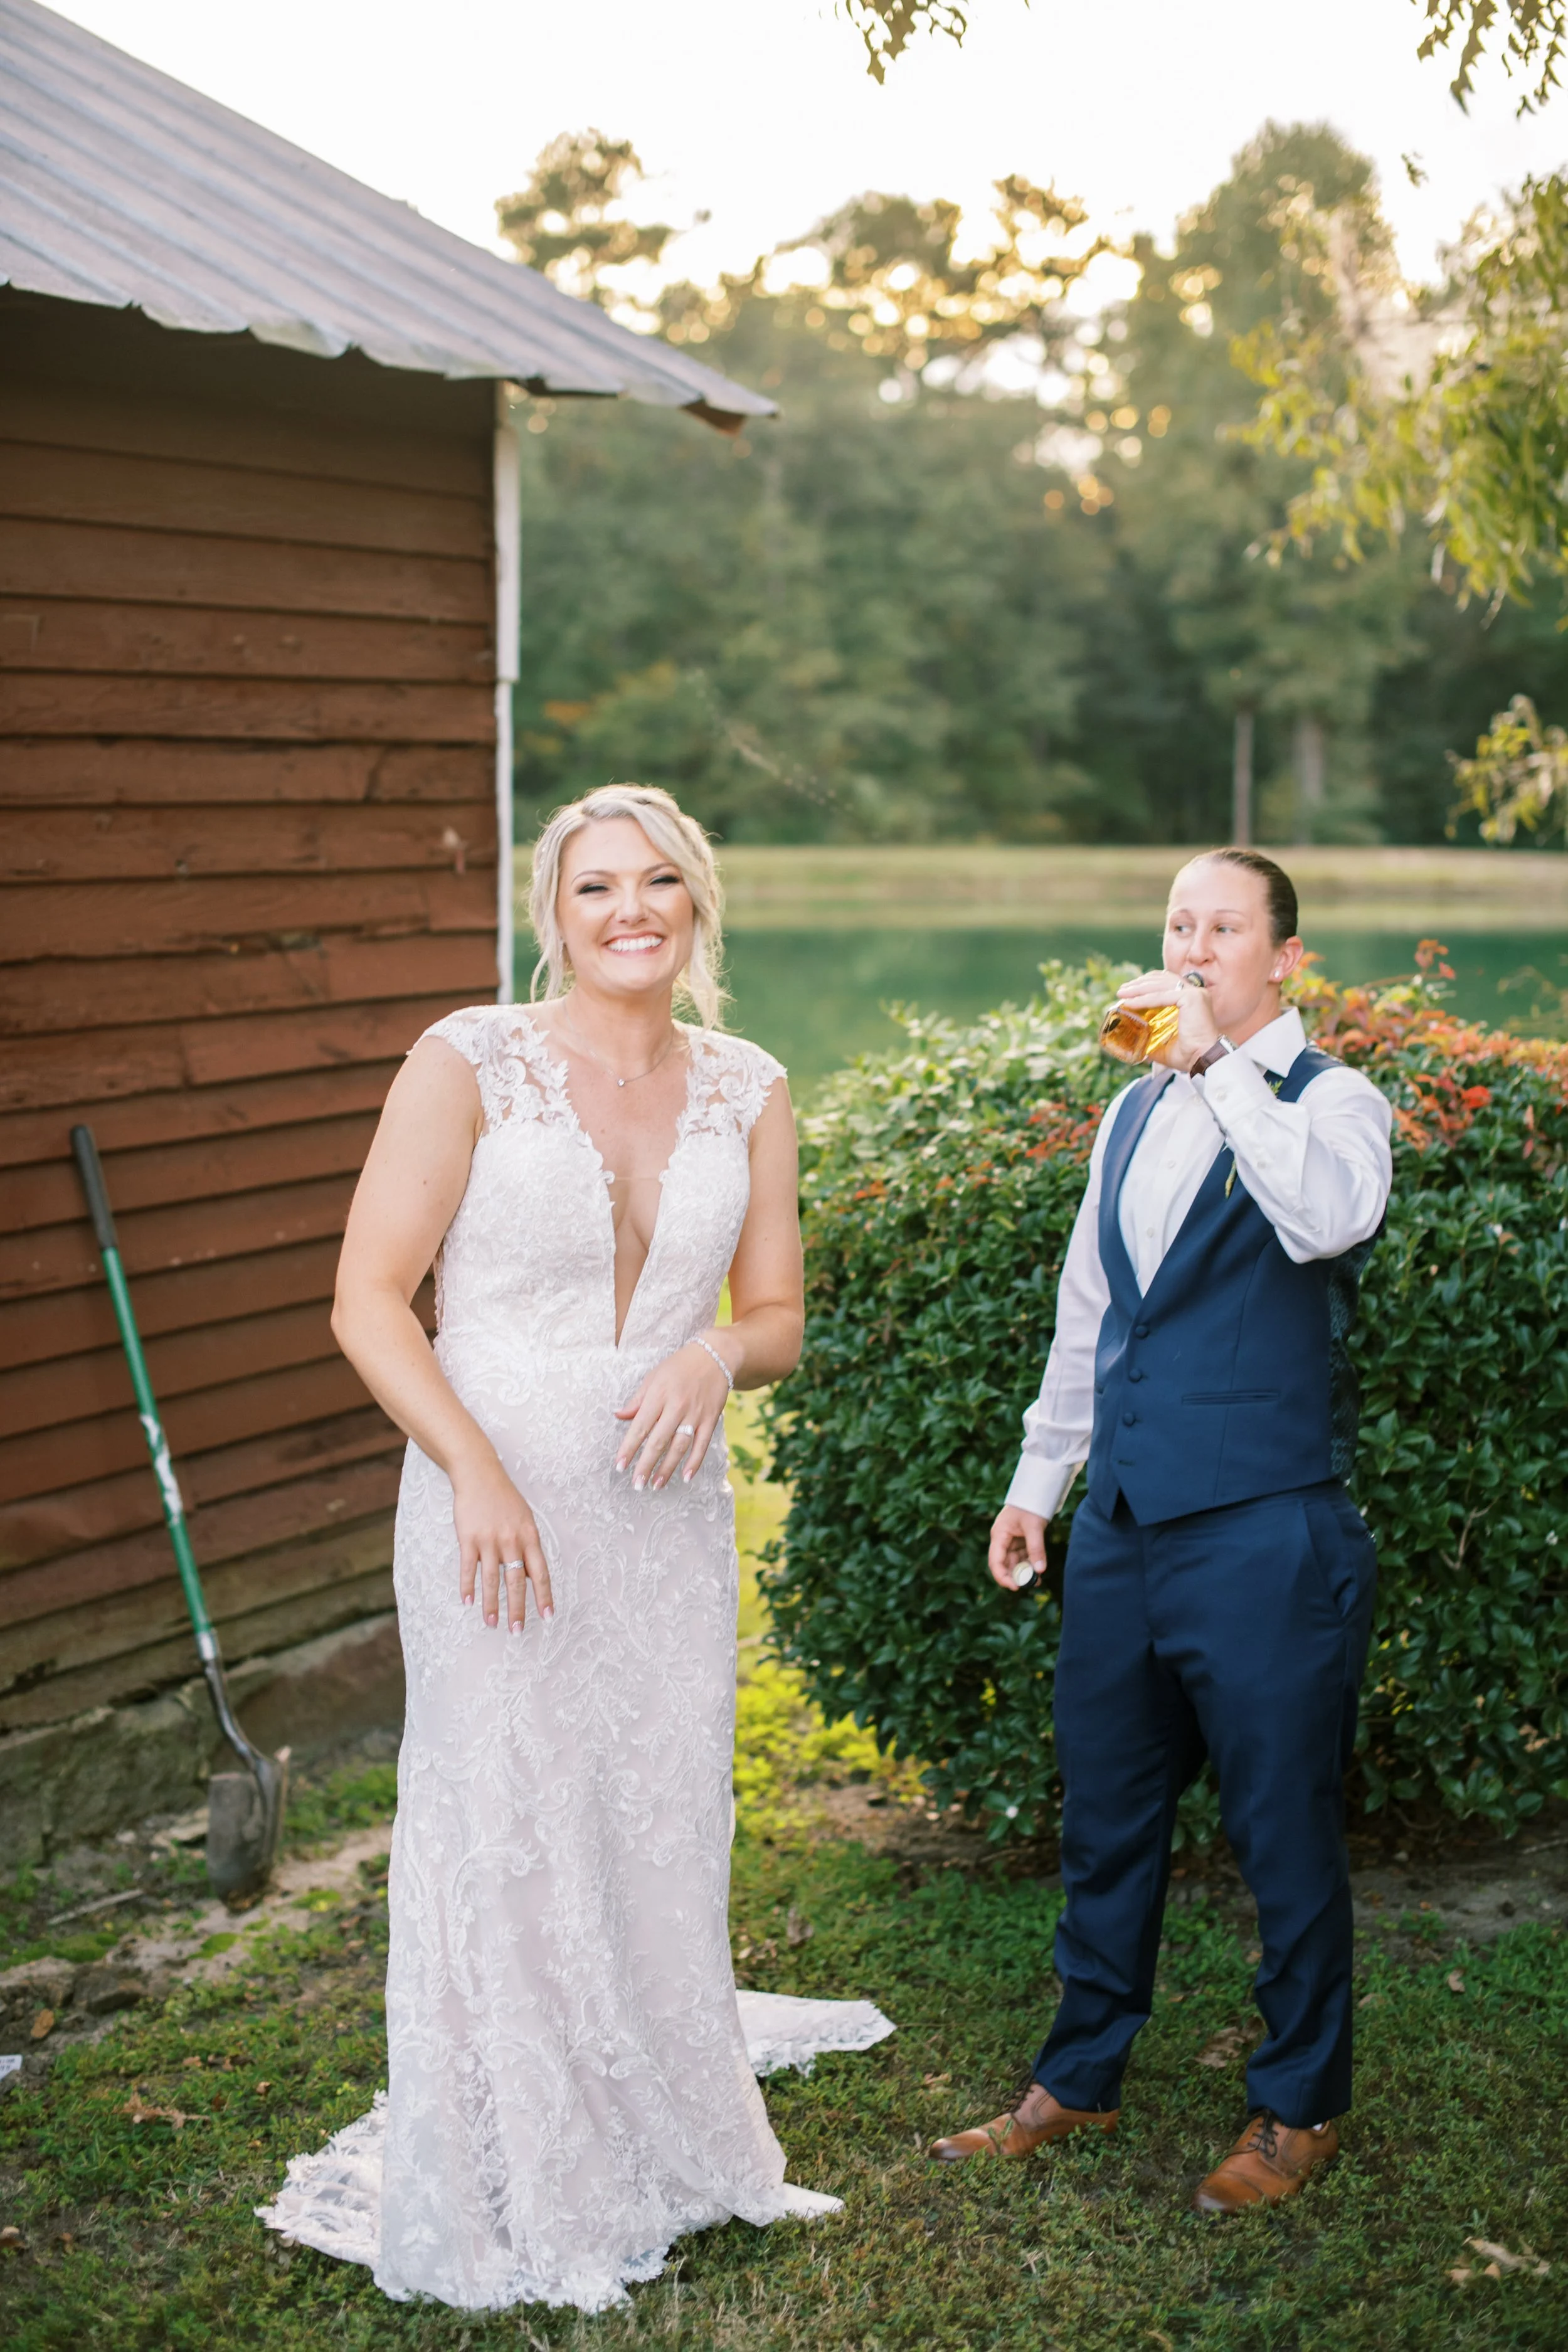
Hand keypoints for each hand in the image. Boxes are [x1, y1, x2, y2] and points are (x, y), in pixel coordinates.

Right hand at [450, 1445, 552, 1631]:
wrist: (480, 1474)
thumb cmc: (504, 1499)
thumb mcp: (525, 1519)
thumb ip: (528, 1547)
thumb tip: (531, 1575)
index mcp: (530, 1536)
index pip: (540, 1572)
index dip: (544, 1596)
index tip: (547, 1616)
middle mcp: (512, 1541)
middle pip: (516, 1581)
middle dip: (518, 1608)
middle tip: (516, 1631)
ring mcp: (489, 1540)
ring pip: (491, 1580)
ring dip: (491, 1604)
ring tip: (492, 1623)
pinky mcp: (468, 1538)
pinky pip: (468, 1568)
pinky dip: (468, 1586)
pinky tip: (468, 1602)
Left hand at [613, 1337, 733, 1490]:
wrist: (714, 1356)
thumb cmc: (678, 1367)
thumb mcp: (653, 1378)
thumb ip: (637, 1400)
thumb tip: (619, 1416)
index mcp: (658, 1395)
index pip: (640, 1426)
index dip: (629, 1447)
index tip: (620, 1465)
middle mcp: (677, 1405)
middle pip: (659, 1440)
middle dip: (647, 1464)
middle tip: (637, 1484)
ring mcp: (695, 1414)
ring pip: (680, 1446)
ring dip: (668, 1468)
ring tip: (656, 1484)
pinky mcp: (711, 1419)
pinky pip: (702, 1444)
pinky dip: (694, 1462)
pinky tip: (685, 1477)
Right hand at [989, 1505, 1046, 1593]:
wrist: (1036, 1491)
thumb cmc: (1030, 1505)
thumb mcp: (1034, 1526)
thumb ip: (1036, 1548)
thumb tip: (1040, 1570)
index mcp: (999, 1535)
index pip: (995, 1561)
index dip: (1002, 1576)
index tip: (1014, 1587)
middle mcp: (1002, 1540)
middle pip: (1004, 1564)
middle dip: (1015, 1576)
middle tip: (1028, 1585)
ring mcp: (1011, 1542)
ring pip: (1015, 1563)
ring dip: (1024, 1573)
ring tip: (1036, 1582)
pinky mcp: (1020, 1542)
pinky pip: (1023, 1558)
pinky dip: (1030, 1565)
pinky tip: (1038, 1574)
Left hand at [1115, 968, 1218, 1071]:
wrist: (1203, 1060)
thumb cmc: (1189, 1055)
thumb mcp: (1164, 1043)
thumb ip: (1152, 1037)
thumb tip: (1134, 1041)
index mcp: (1191, 999)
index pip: (1167, 982)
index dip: (1147, 983)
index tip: (1129, 990)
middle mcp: (1195, 992)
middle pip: (1162, 979)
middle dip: (1140, 983)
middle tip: (1122, 990)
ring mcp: (1195, 993)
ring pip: (1160, 984)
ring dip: (1139, 988)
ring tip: (1122, 993)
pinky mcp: (1192, 998)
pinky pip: (1161, 996)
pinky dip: (1143, 998)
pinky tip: (1130, 1003)